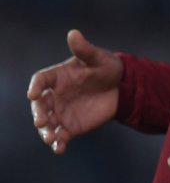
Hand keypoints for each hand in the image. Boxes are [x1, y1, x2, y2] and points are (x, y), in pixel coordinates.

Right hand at [27, 29, 121, 153]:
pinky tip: (59, 149)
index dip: (36, 87)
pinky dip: (58, 143)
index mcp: (56, 77)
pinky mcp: (70, 126)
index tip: (34, 94)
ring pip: (47, 124)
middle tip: (41, 120)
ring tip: (50, 138)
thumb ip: (84, 49)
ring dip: (45, 132)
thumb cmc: (107, 68)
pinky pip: (60, 136)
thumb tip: (73, 33)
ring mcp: (60, 112)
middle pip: (39, 105)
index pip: (40, 80)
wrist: (123, 88)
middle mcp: (54, 95)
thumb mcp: (98, 58)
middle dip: (38, 113)